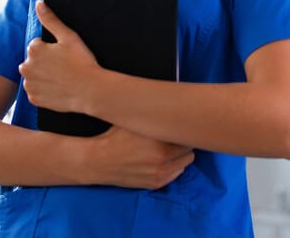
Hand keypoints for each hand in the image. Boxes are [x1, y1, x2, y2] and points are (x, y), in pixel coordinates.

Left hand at [19, 1, 99, 113]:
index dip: (52, 49)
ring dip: (43, 76)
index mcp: (34, 50)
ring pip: (34, 76)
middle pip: (33, 60)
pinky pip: (36, 91)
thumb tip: (38, 3)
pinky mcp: (34, 99)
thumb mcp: (68, 36)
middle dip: (44, 62)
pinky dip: (45, 90)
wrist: (90, 91)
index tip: (64, 55)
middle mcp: (26, 67)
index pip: (37, 45)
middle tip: (64, 66)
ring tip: (62, 77)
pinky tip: (58, 88)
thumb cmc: (82, 62)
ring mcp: (29, 84)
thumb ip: (50, 19)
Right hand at [79, 126, 194, 188]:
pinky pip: (176, 174)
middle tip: (174, 137)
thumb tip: (175, 105)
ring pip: (185, 163)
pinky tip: (162, 160)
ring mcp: (160, 174)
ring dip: (179, 156)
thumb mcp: (137, 120)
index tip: (179, 126)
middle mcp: (163, 161)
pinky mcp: (155, 184)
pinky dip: (173, 167)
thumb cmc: (117, 136)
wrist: (99, 161)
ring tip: (167, 149)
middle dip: (183, 143)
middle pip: (190, 150)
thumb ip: (157, 117)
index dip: (183, 130)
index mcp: (161, 143)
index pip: (187, 136)